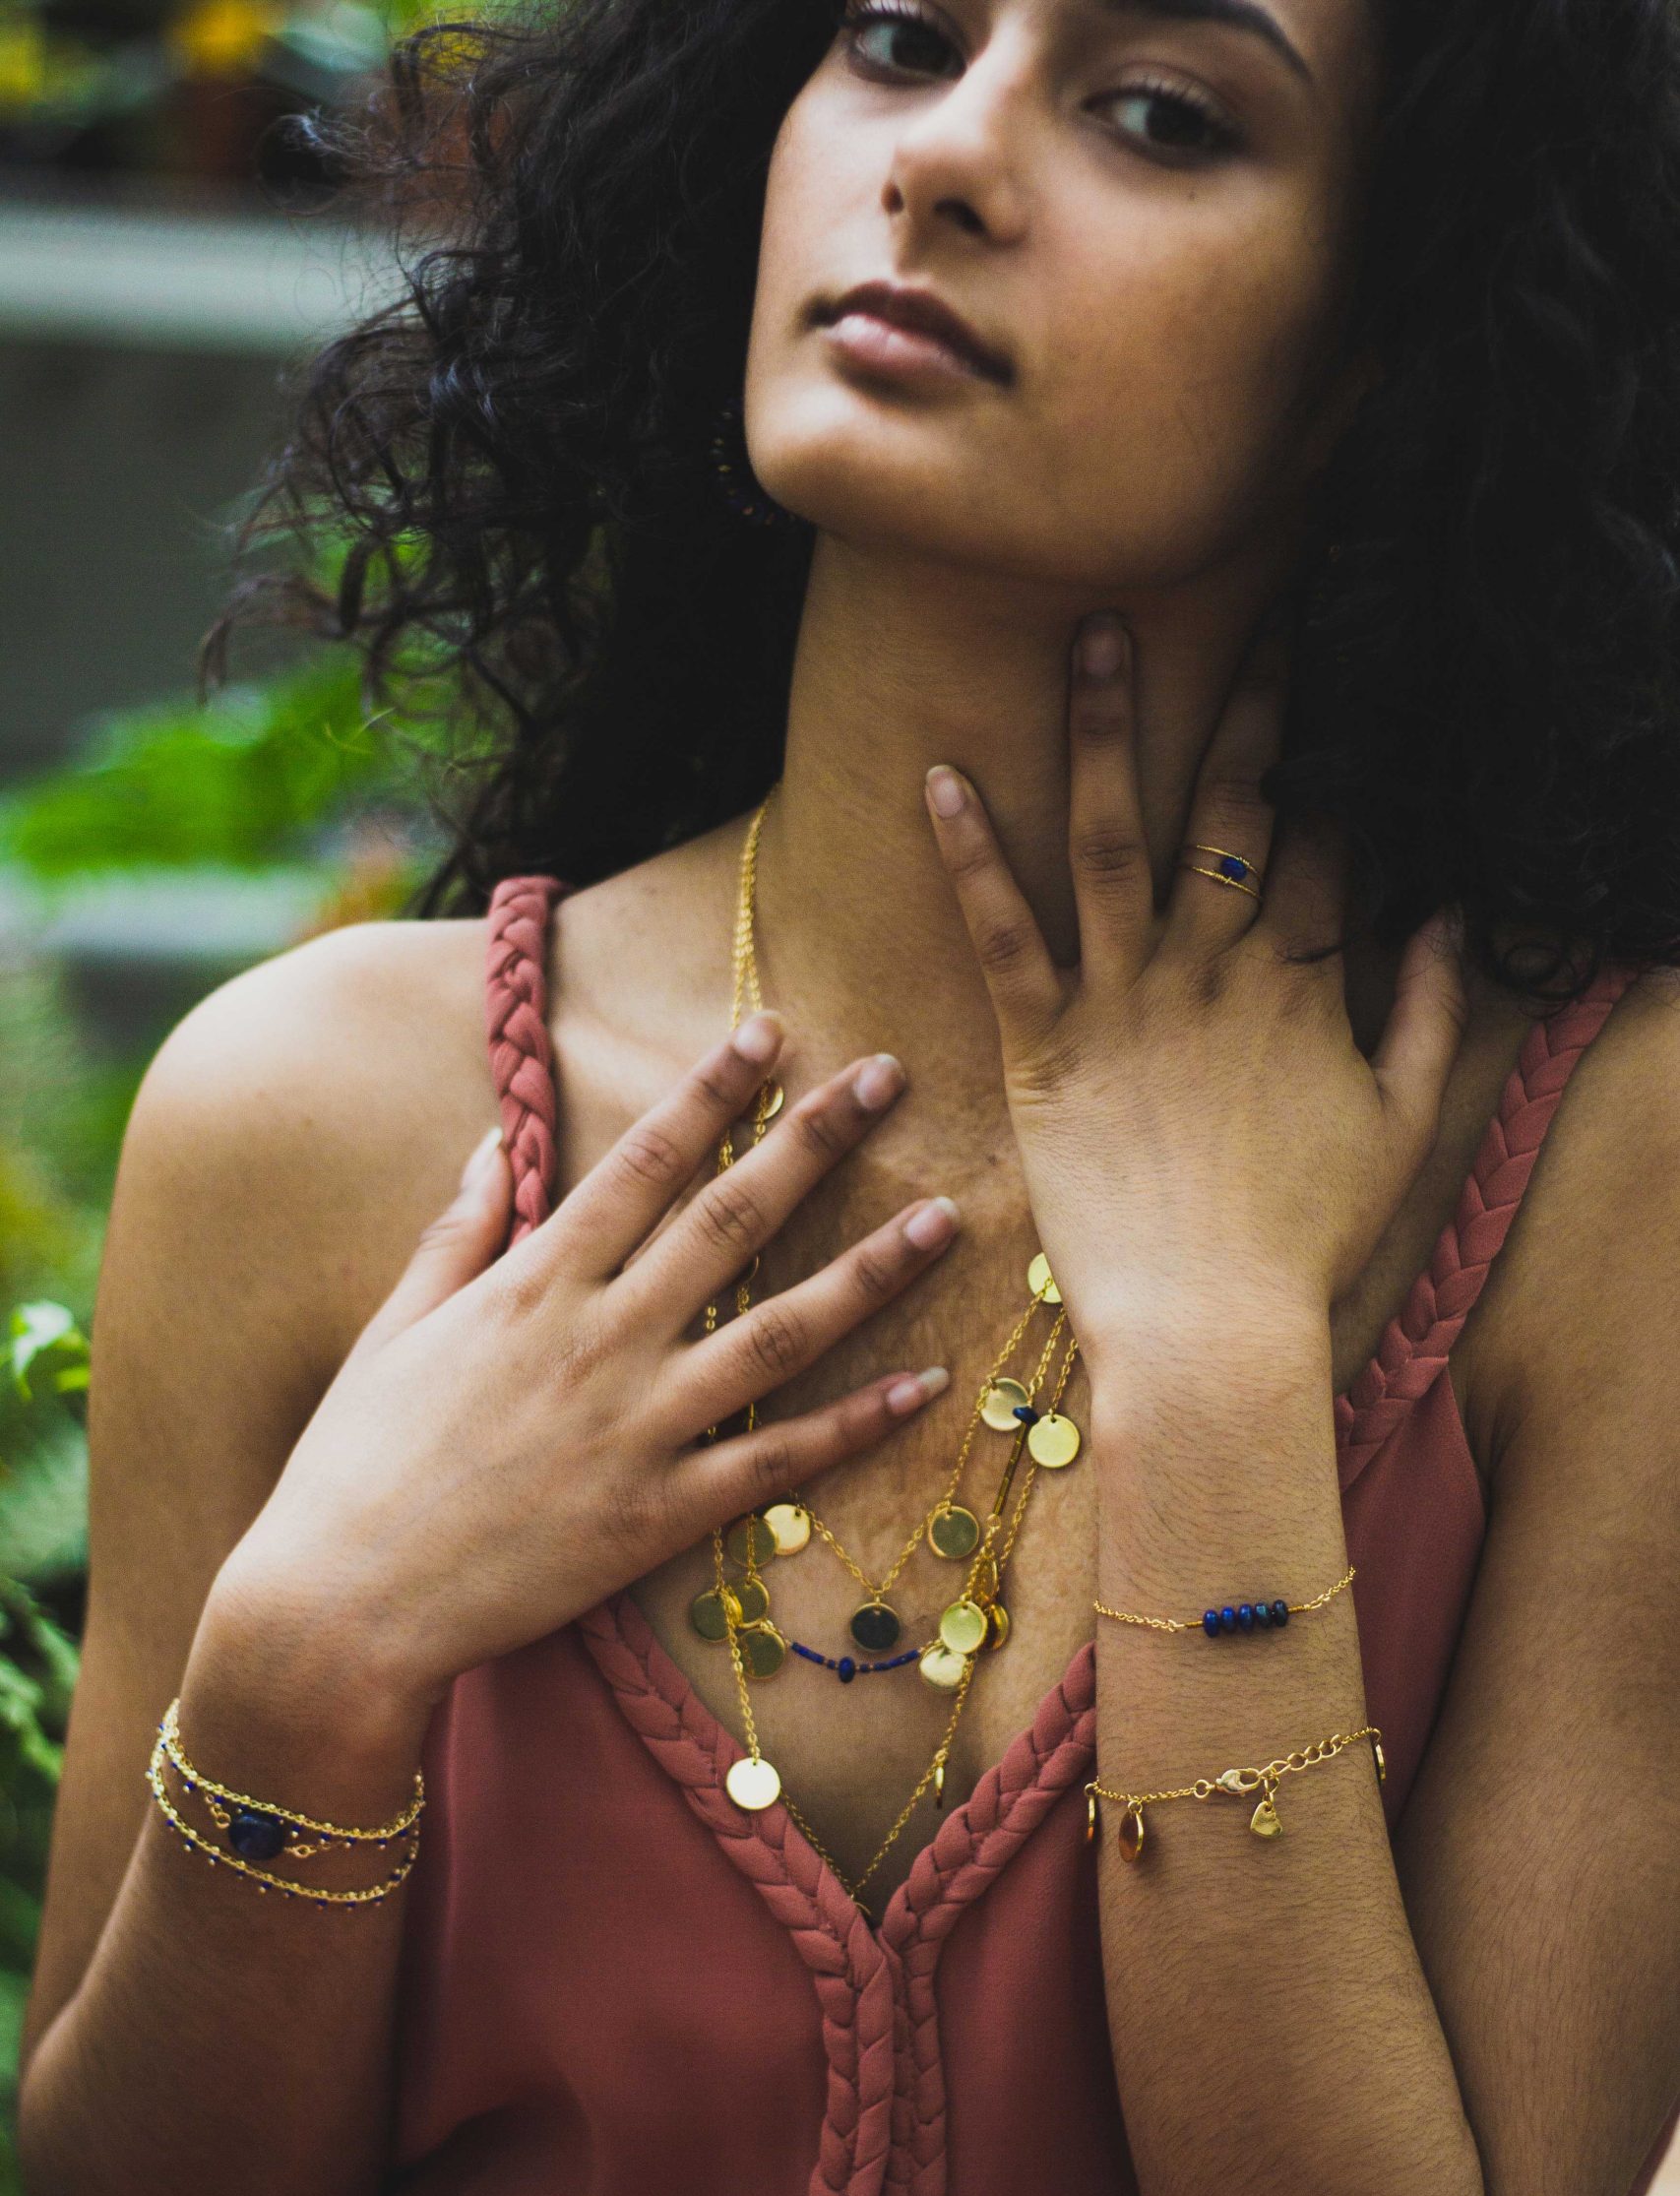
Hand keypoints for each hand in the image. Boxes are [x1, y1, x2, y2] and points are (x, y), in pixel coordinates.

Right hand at [214, 1016, 956, 1711]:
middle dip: (815, 1140)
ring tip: (945, 1219)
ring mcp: (639, 1428)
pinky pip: (779, 1461)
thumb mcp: (395, 1326)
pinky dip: (856, 1424)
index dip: (713, 1091)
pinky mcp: (661, 1515)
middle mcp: (599, 1341)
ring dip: (869, 1270)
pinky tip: (925, 1385)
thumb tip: (496, 1139)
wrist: (343, 1605)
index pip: (644, 1163)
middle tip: (888, 1079)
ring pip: (779, 1332)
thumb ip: (457, 1230)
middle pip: (730, 1220)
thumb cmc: (356, 1462)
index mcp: (534, 1284)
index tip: (771, 1033)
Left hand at [922, 612, 1468, 1357]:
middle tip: (1248, 607)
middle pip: (1233, 806)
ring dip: (1103, 731)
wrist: (1210, 1325)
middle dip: (1245, 700)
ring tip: (1091, 633)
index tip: (1331, 669)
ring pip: (1114, 839)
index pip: (1322, 837)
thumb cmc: (1306, 1237)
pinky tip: (944, 777)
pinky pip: (1005, 934)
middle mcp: (1216, 969)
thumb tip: (1448, 918)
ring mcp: (1127, 1001)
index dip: (1331, 749)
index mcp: (1301, 982)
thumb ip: (1431, 1013)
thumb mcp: (1403, 1124)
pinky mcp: (1047, 1047)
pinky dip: (973, 856)